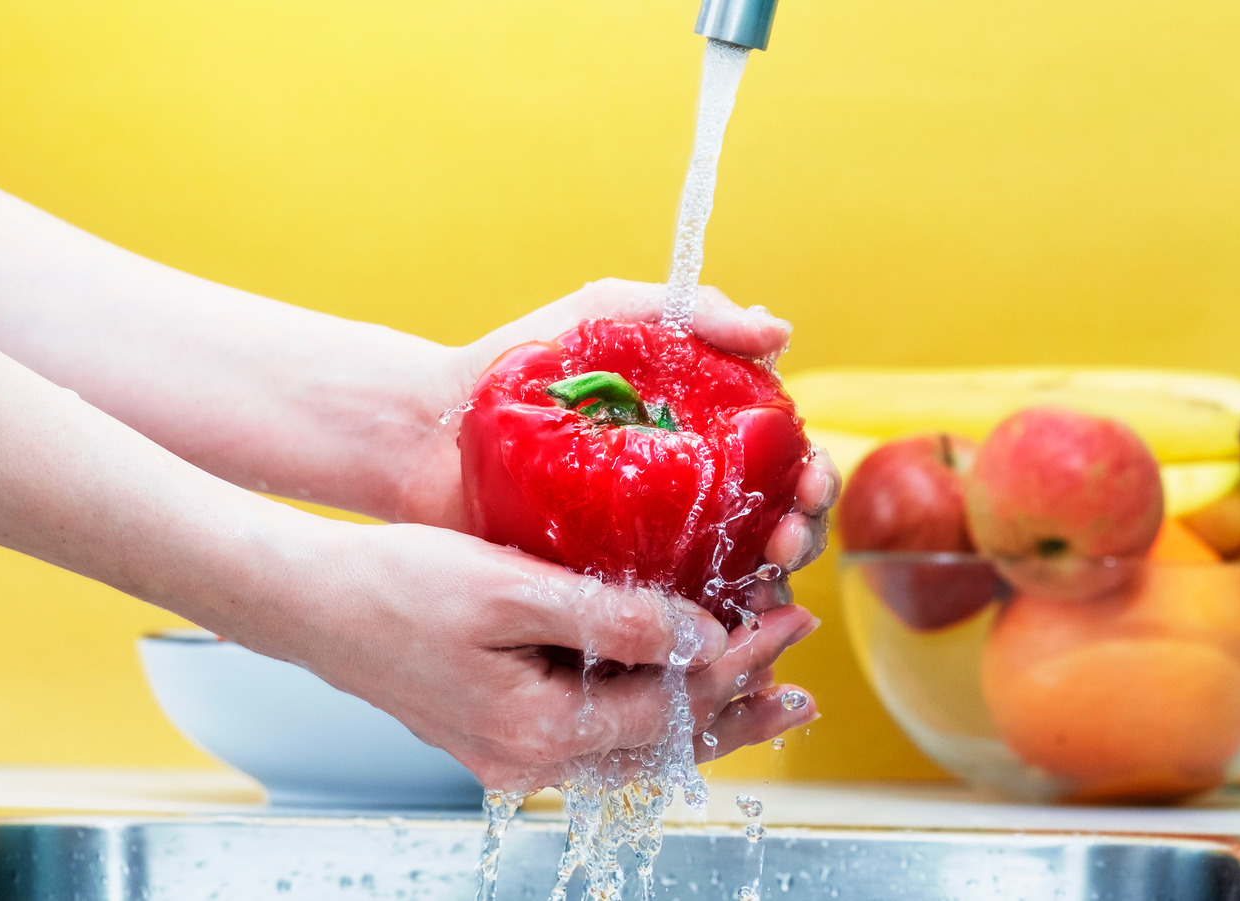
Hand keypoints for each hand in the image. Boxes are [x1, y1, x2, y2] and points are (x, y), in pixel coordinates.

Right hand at [247, 518, 819, 790]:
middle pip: (662, 745)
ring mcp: (513, 753)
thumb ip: (609, 618)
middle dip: (738, 707)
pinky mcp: (502, 731)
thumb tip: (698, 639)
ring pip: (635, 744)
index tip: (781, 618)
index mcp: (536, 732)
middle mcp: (528, 761)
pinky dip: (649, 709)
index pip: (670, 707)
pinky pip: (598, 731)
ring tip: (767, 695)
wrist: (310, 602)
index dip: (736, 663)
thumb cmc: (395, 585)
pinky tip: (674, 684)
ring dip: (702, 715)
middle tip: (801, 678)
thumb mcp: (508, 589)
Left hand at [398, 278, 840, 591]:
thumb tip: (777, 332)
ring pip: (734, 585)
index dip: (811, 479)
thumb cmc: (520, 361)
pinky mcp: (606, 596)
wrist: (429, 428)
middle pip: (774, 530)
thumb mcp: (607, 315)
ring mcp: (649, 553)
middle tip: (785, 540)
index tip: (808, 482)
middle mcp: (688, 500)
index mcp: (704, 438)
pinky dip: (705, 634)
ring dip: (766, 591)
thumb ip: (691, 311)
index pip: (784, 467)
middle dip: (799, 537)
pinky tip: (719, 632)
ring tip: (760, 585)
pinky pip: (670, 625)